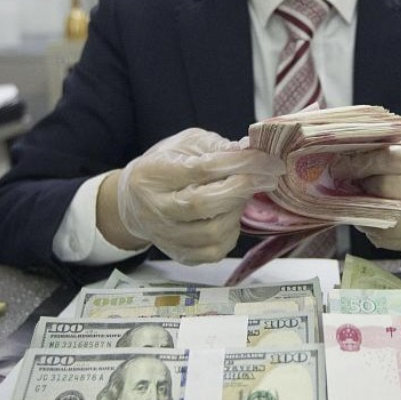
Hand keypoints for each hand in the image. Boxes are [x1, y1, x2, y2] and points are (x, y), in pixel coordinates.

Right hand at [114, 128, 285, 264]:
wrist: (133, 202)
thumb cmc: (165, 166)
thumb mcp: (186, 144)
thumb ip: (217, 147)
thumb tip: (250, 151)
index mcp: (153, 174)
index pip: (201, 169)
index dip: (240, 164)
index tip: (268, 160)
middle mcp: (155, 208)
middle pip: (205, 204)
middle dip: (244, 189)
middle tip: (267, 177)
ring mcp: (166, 236)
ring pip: (213, 231)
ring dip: (237, 210)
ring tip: (239, 195)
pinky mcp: (180, 255)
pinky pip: (215, 250)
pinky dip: (231, 232)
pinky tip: (229, 216)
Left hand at [331, 135, 400, 254]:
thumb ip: (388, 147)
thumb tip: (347, 152)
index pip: (393, 158)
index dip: (362, 163)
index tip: (340, 166)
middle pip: (388, 187)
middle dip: (363, 185)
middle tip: (351, 183)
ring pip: (386, 217)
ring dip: (365, 210)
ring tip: (360, 202)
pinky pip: (389, 238)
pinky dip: (374, 229)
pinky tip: (374, 219)